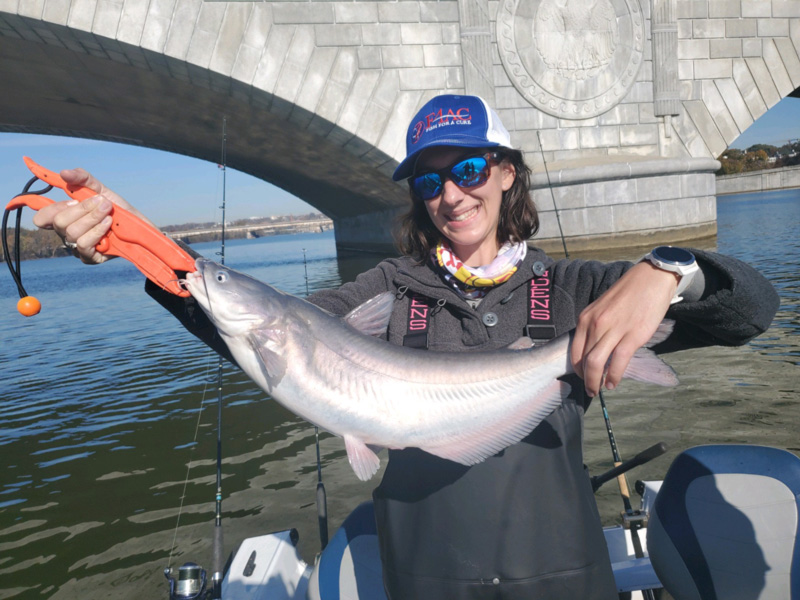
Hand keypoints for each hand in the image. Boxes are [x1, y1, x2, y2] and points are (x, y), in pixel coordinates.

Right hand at [32, 168, 154, 263]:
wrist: (141, 228)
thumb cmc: (118, 210)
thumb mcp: (101, 190)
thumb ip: (83, 179)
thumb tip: (64, 173)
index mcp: (65, 218)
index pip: (42, 218)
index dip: (48, 208)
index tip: (71, 199)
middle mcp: (68, 234)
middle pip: (59, 222)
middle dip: (82, 209)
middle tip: (101, 203)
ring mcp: (78, 248)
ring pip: (71, 233)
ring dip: (92, 219)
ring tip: (108, 212)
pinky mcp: (90, 258)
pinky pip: (84, 244)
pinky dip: (97, 231)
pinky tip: (109, 224)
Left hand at [570, 261, 677, 396]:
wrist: (651, 278)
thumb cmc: (629, 293)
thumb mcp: (602, 307)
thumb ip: (596, 326)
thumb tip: (594, 348)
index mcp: (586, 318)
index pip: (574, 351)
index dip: (577, 369)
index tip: (583, 377)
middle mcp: (595, 324)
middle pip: (583, 360)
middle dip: (585, 379)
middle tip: (590, 390)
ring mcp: (613, 330)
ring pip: (596, 364)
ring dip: (596, 382)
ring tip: (600, 390)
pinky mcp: (632, 336)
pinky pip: (618, 362)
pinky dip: (614, 376)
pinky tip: (613, 382)